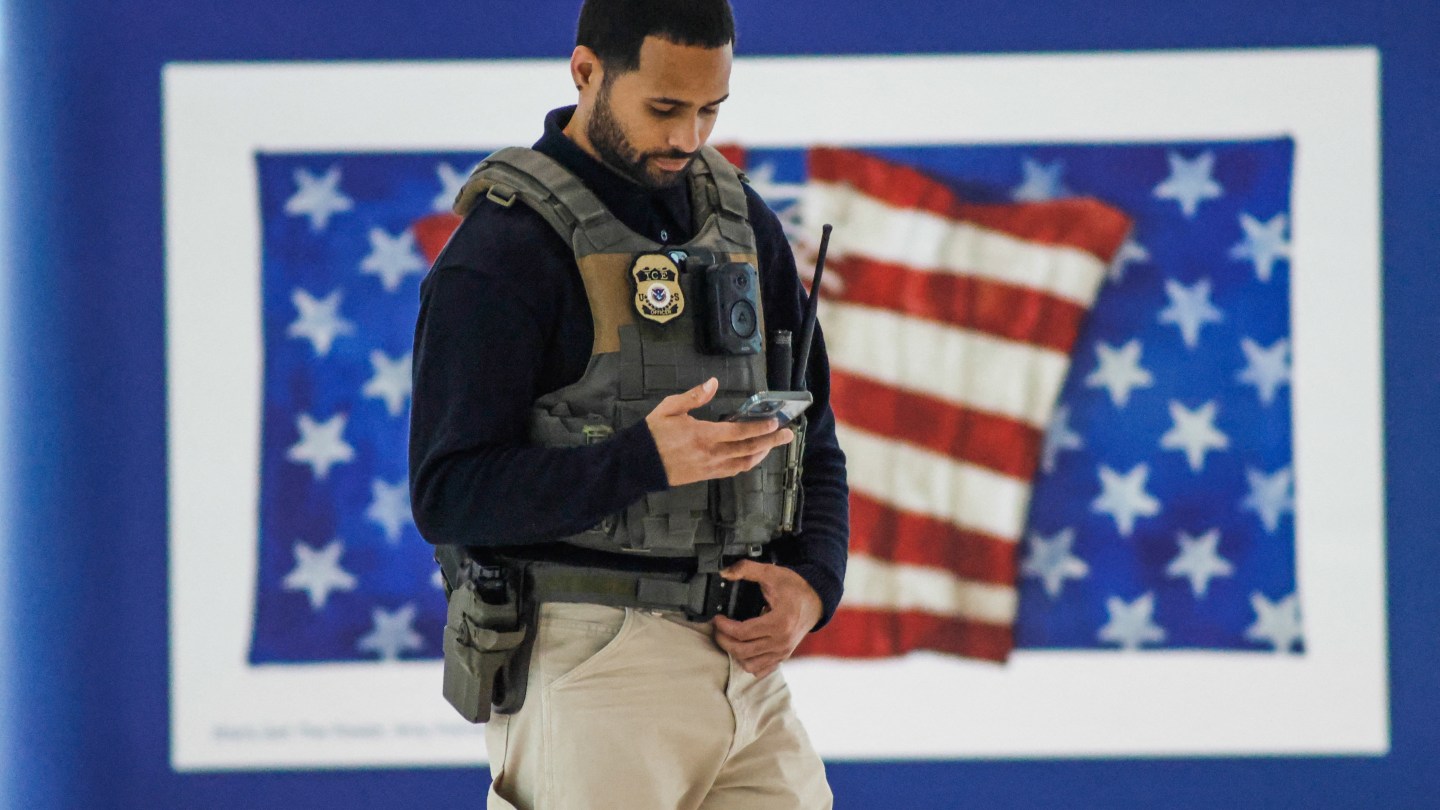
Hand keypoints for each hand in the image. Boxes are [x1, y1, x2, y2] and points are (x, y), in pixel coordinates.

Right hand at [645, 378, 793, 486]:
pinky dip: (747, 463)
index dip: (759, 428)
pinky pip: (732, 471)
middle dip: (770, 442)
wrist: (637, 464)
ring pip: (743, 463)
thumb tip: (713, 382)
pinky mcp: (706, 475)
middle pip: (748, 449)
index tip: (775, 423)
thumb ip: (693, 396)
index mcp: (702, 435)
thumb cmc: (653, 433)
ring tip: (773, 444)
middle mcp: (710, 454)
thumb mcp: (669, 408)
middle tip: (787, 435)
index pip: (738, 433)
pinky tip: (753, 456)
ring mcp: (709, 467)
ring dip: (761, 454)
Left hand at [712, 560, 821, 678]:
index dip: (724, 627)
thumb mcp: (771, 573)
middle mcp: (782, 641)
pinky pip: (761, 669)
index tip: (717, 618)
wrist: (816, 600)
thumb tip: (725, 572)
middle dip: (724, 640)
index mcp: (779, 622)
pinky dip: (748, 663)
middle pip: (743, 651)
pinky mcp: (783, 656)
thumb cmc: (795, 588)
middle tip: (718, 629)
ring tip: (728, 639)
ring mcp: (783, 651)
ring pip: (750, 664)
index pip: (743, 632)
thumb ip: (747, 569)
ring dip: (734, 653)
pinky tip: (742, 649)